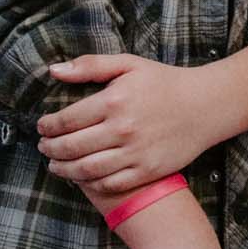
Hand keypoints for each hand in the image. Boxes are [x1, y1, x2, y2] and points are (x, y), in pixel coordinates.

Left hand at [39, 51, 226, 192]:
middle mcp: (122, 130)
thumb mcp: (128, 64)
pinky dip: (90, 184)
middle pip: (71, 148)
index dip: (48, 127)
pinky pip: (110, 184)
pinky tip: (82, 177)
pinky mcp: (147, 171)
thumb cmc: (164, 82)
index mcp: (114, 102)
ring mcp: (135, 154)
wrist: (205, 106)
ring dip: (64, 170)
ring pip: (86, 170)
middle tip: (44, 148)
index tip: (42, 128)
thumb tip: (54, 71)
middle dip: (50, 150)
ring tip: (56, 166)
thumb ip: (91, 66)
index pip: (66, 120)